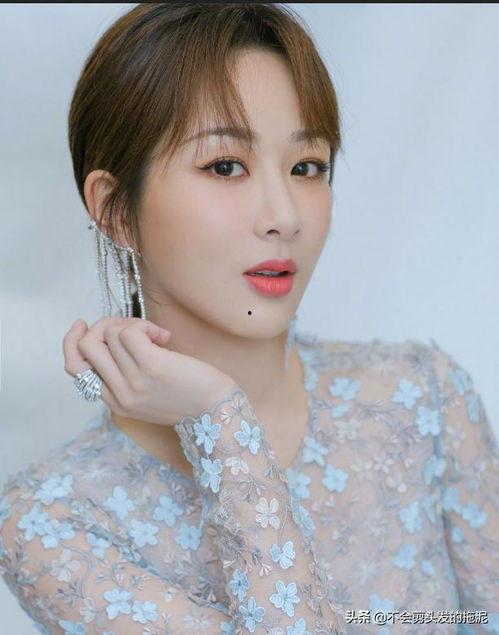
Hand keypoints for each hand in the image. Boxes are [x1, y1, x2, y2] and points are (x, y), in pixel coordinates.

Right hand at [63, 317, 236, 426]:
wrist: (217, 410)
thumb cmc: (189, 395)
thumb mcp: (149, 393)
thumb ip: (127, 374)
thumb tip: (115, 334)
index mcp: (115, 402)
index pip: (74, 367)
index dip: (72, 341)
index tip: (84, 323)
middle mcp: (119, 394)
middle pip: (87, 345)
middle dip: (106, 325)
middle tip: (134, 327)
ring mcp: (133, 381)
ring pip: (110, 334)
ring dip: (133, 324)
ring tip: (157, 336)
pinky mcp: (151, 367)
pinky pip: (129, 332)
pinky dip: (144, 325)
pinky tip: (163, 336)